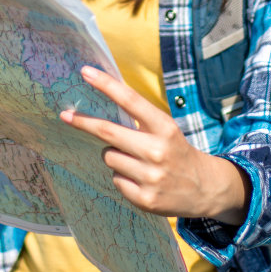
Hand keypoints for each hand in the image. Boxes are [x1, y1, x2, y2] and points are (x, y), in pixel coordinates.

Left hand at [62, 66, 249, 225]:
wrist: (205, 188)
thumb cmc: (177, 152)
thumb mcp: (166, 130)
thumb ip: (139, 119)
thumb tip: (102, 101)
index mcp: (165, 128)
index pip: (130, 100)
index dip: (106, 84)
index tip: (85, 72)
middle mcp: (158, 151)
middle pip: (108, 132)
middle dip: (83, 121)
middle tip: (66, 115)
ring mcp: (151, 177)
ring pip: (109, 157)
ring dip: (114, 155)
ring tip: (135, 161)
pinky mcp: (145, 199)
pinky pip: (116, 180)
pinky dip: (122, 177)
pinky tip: (141, 179)